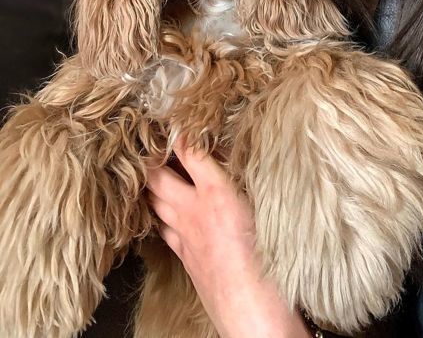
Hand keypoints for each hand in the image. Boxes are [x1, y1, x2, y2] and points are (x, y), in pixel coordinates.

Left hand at [146, 142, 310, 337]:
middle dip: (150, 157)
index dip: (181, 132)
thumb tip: (245, 160)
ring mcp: (183, 235)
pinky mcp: (184, 255)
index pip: (190, 152)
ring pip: (153, 202)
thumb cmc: (268, 261)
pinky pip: (160, 226)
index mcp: (216, 193)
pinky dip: (155, 212)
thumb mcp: (266, 208)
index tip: (178, 118)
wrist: (253, 312)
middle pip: (158, 177)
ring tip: (146, 168)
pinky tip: (157, 209)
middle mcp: (193, 211)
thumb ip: (250, 180)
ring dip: (148, 184)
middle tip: (148, 141)